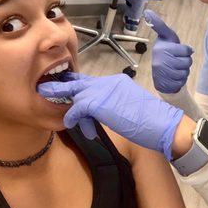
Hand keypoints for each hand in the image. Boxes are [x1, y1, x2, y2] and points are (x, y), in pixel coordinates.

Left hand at [37, 72, 183, 159]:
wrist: (161, 124)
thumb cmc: (151, 121)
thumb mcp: (129, 108)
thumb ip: (113, 106)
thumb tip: (99, 114)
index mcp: (118, 82)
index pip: (93, 82)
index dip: (79, 88)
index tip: (68, 91)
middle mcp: (109, 82)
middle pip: (80, 82)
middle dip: (63, 87)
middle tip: (46, 89)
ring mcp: (103, 90)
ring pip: (78, 94)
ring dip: (72, 110)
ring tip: (67, 122)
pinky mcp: (98, 102)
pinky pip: (77, 108)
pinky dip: (72, 117)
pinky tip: (71, 125)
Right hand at [144, 10, 192, 93]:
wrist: (160, 75)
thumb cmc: (167, 52)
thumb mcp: (166, 37)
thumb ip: (159, 25)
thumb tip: (147, 11)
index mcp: (161, 48)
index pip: (186, 50)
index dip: (186, 51)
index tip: (180, 51)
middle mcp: (159, 60)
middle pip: (187, 62)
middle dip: (186, 62)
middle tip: (177, 61)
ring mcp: (161, 74)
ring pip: (185, 72)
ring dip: (183, 71)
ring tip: (175, 69)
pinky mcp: (164, 84)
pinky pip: (182, 82)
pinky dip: (180, 80)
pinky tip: (174, 77)